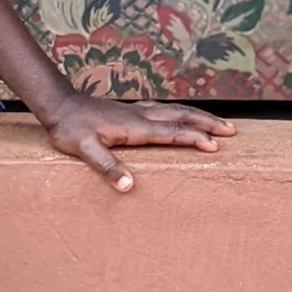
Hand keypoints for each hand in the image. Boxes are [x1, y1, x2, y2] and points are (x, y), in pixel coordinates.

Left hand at [38, 91, 233, 192]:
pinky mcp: (132, 110)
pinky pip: (165, 109)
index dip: (194, 138)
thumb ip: (106, 166)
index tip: (215, 145)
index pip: (171, 133)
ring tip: (219, 123)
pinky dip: (182, 112)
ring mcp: (137, 111)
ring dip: (199, 116)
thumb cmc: (71, 129)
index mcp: (135, 127)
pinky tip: (184, 115)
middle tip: (232, 131)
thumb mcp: (84, 151)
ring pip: (176, 110)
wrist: (59, 106)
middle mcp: (141, 116)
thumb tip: (128, 186)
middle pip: (182, 117)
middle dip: (208, 123)